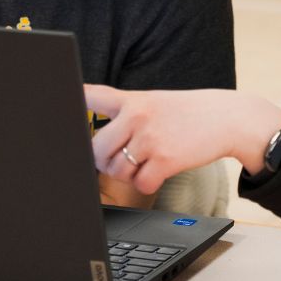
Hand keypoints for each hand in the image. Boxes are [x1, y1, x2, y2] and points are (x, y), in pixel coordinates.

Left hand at [85, 85, 280, 194]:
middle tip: (122, 158)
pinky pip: (140, 184)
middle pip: (96, 149)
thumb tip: (99, 141)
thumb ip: (128, 113)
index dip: (70, 100)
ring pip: (117, 170)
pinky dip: (147, 184)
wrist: (227, 117)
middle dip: (105, 161)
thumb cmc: (189, 112)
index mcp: (133, 100)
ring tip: (146, 162)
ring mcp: (150, 138)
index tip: (54, 103)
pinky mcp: (165, 160)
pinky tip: (160, 171)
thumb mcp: (156, 101)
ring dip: (128, 174)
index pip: (93, 96)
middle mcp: (137, 116)